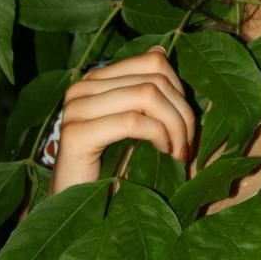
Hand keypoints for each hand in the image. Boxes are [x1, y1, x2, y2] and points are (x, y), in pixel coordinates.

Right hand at [50, 46, 195, 194]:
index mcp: (96, 79)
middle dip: (182, 112)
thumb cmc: (108, 169)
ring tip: (178, 151)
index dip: (179, 89)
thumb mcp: (133, 124)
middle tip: (187, 144)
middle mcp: (82, 87)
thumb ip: (144, 90)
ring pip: (147, 95)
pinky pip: (133, 121)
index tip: (187, 124)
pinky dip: (158, 135)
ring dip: (174, 125)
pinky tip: (164, 152)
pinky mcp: (77, 134)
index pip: (153, 61)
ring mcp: (76, 108)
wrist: (73, 208)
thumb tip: (159, 50)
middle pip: (154, 79)